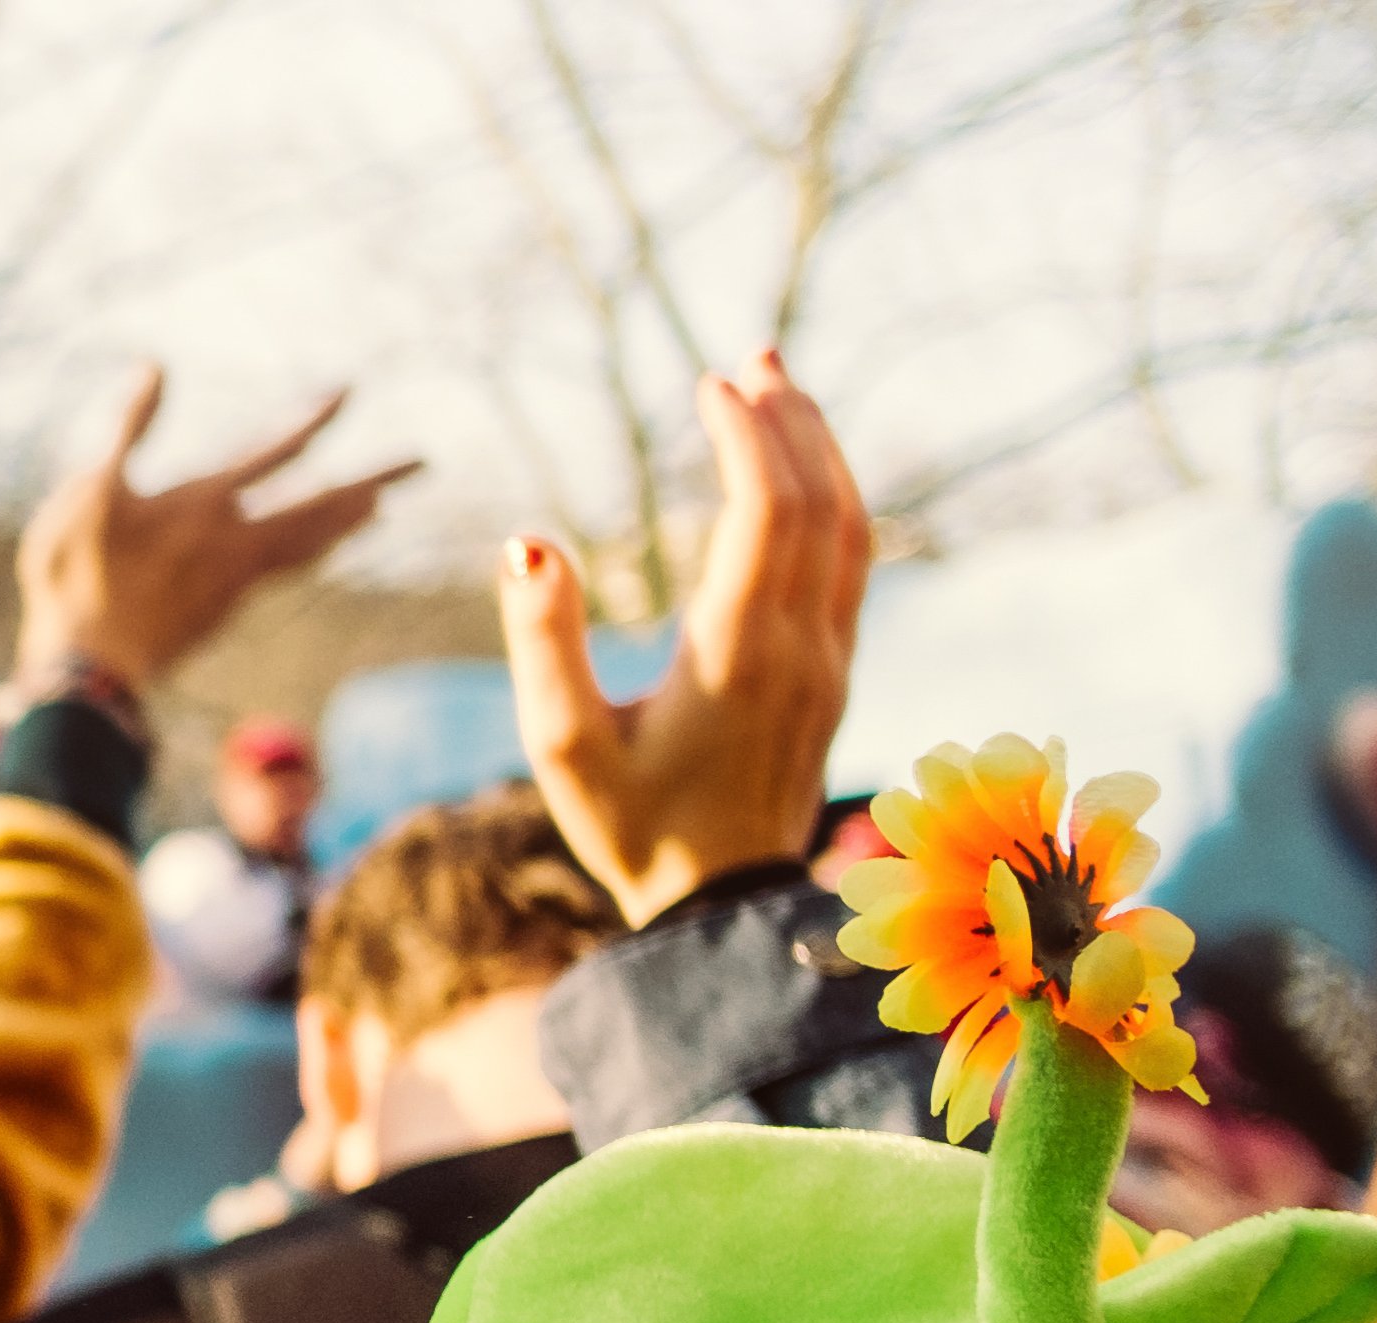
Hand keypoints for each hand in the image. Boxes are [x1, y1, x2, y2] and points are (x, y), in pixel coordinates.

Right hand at [14, 366, 417, 696]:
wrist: (87, 668)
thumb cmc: (77, 576)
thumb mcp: (89, 491)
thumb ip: (126, 428)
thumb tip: (156, 366)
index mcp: (202, 504)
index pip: (273, 451)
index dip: (311, 419)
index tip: (349, 392)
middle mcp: (233, 540)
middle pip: (318, 503)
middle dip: (371, 479)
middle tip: (422, 462)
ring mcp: (235, 580)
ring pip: (307, 541)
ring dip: (346, 519)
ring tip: (380, 504)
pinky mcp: (224, 609)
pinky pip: (284, 569)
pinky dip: (313, 551)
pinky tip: (321, 548)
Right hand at [500, 349, 866, 926]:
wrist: (719, 906)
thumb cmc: (629, 827)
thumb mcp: (559, 747)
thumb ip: (542, 643)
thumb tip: (526, 543)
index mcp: (736, 657)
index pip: (766, 514)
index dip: (747, 439)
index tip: (711, 386)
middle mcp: (800, 648)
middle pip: (819, 504)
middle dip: (789, 422)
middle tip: (748, 361)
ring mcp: (828, 660)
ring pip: (850, 527)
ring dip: (820, 451)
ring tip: (781, 390)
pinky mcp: (832, 672)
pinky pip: (850, 561)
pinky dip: (832, 496)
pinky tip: (803, 472)